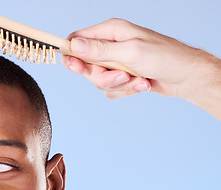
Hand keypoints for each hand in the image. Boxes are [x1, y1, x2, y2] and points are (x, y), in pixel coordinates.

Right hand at [62, 18, 220, 117]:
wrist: (185, 76)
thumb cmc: (164, 57)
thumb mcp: (130, 52)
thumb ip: (100, 50)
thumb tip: (74, 45)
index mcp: (110, 31)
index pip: (77, 40)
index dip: (71, 54)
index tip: (74, 66)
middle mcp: (110, 45)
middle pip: (85, 66)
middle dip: (103, 76)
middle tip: (122, 75)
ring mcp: (115, 62)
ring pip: (98, 81)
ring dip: (119, 85)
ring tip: (138, 79)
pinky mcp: (121, 76)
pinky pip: (110, 90)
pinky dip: (126, 90)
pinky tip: (142, 83)